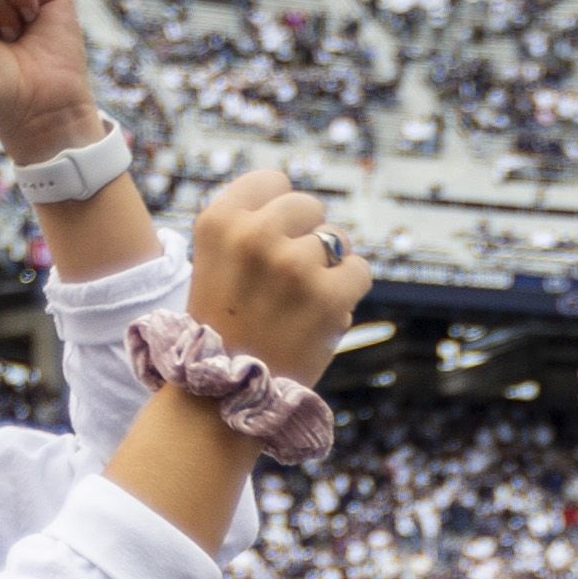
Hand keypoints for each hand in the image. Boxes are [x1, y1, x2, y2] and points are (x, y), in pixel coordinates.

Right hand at [185, 168, 366, 386]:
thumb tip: (307, 206)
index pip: (273, 181)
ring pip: (337, 239)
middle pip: (308, 206)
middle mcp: (254, 235)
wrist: (224, 397)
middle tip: (288, 279)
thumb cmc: (225, 326)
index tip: (271, 243)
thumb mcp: (217, 261)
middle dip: (306, 236)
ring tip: (302, 300)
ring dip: (329, 266)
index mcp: (219, 221)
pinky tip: (323, 313)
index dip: (278, 213)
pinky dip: (350, 291)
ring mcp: (293, 265)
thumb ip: (252, 224)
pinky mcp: (328, 297)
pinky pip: (360, 271)